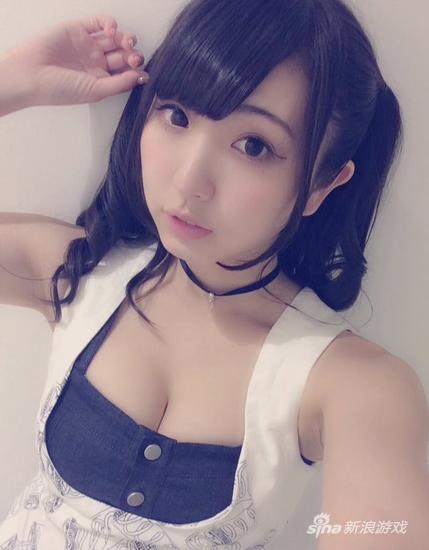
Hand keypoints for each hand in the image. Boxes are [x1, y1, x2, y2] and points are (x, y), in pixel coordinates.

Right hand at [6, 14, 148, 105]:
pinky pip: (99, 23)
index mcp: (101, 80)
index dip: (136, 70)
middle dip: (133, 54)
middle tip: (134, 56)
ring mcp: (88, 45)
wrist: (31, 74)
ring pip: (114, 38)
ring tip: (126, 42)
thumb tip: (142, 76)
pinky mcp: (79, 29)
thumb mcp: (96, 91)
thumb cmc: (60, 89)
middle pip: (122, 55)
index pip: (125, 72)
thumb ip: (120, 84)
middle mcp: (96, 63)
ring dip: (125, 38)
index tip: (140, 70)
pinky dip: (110, 23)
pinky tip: (112, 30)